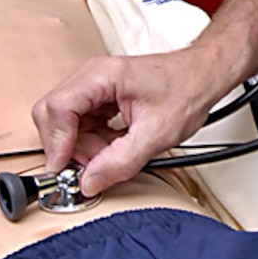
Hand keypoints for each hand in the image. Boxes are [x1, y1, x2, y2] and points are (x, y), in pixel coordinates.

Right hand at [32, 46, 224, 193]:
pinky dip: (92, 142)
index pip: (58, 108)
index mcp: (101, 76)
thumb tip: (89, 182)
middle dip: (69, 147)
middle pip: (54, 115)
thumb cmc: (186, 90)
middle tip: (93, 166)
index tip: (62, 169)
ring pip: (66, 124)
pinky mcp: (99, 98)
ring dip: (83, 147)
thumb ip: (121, 161)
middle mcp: (91, 77)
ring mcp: (93, 86)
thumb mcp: (156, 134)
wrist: (203, 76)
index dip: (57, 143)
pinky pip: (80, 124)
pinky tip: (115, 146)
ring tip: (114, 154)